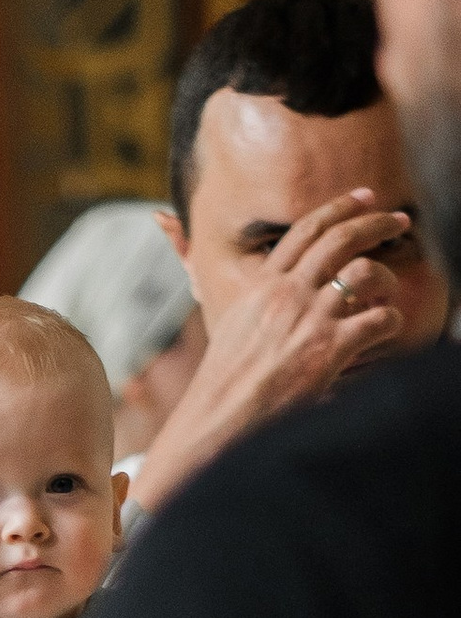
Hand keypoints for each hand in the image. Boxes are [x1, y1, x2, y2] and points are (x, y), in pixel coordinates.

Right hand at [134, 192, 411, 507]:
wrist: (219, 420)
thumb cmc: (222, 385)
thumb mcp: (228, 325)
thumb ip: (244, 296)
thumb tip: (225, 264)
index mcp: (262, 286)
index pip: (306, 230)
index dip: (339, 208)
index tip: (363, 198)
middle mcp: (287, 294)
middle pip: (340, 238)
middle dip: (375, 222)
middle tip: (397, 220)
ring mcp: (310, 320)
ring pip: (364, 271)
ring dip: (387, 276)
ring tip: (391, 286)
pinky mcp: (330, 349)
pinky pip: (379, 319)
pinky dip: (391, 321)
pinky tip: (386, 329)